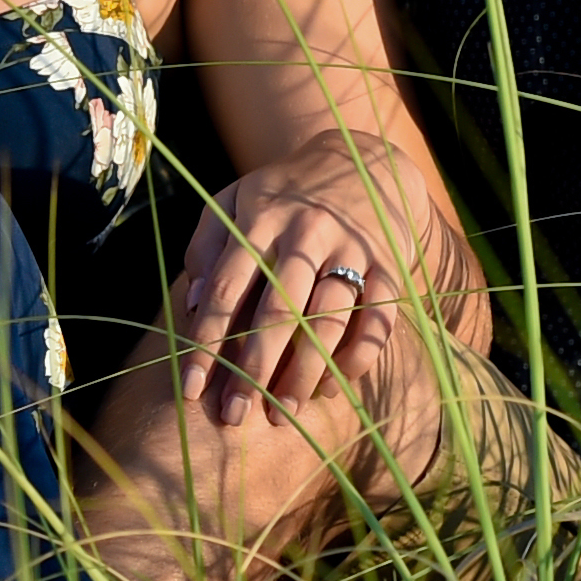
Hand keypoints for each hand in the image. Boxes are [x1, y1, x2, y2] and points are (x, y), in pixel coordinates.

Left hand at [176, 164, 412, 428]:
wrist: (364, 163)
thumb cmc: (284, 194)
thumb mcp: (235, 201)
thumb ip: (207, 247)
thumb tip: (192, 305)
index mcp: (261, 218)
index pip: (228, 289)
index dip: (206, 342)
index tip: (191, 391)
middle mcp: (306, 233)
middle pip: (278, 311)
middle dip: (253, 370)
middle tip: (235, 417)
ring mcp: (352, 249)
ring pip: (328, 321)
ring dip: (303, 373)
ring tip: (282, 415)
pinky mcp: (390, 265)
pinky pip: (376, 321)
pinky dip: (356, 358)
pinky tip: (331, 387)